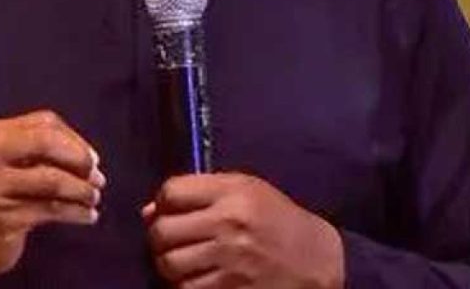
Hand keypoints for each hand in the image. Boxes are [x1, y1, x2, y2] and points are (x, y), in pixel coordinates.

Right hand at [0, 110, 105, 287]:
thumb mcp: (9, 161)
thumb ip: (42, 148)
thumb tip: (89, 157)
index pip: (44, 123)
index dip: (75, 139)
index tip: (93, 158)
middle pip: (45, 143)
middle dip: (79, 158)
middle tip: (97, 176)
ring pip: (53, 180)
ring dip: (83, 190)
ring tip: (94, 198)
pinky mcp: (4, 218)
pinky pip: (52, 210)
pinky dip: (77, 212)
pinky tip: (88, 215)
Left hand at [143, 172, 343, 288]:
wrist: (320, 262)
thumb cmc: (278, 220)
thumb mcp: (247, 190)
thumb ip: (200, 191)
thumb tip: (149, 211)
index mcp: (234, 194)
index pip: (171, 192)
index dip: (164, 201)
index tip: (171, 210)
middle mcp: (230, 226)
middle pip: (162, 232)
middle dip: (159, 237)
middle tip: (172, 241)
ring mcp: (231, 264)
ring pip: (169, 267)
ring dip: (169, 266)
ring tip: (183, 262)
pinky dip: (186, 287)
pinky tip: (198, 279)